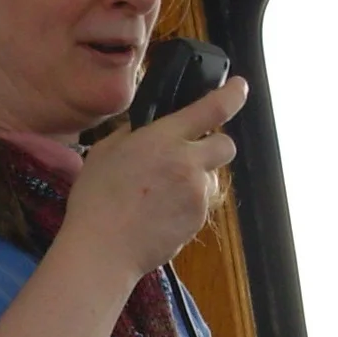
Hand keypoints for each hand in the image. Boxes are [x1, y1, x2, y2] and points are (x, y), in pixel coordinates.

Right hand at [61, 77, 247, 279]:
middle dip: (213, 146)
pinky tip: (159, 215)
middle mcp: (188, 163)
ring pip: (210, 178)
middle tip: (189, 155)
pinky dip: (186, 206)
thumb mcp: (105, 151)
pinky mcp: (198, 219)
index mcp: (163, 138)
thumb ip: (133, 134)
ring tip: (160, 196)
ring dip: (195, 180)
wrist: (103, 249)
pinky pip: (200, 204)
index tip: (240, 87)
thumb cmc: (96, 200)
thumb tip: (148, 128)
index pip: (212, 109)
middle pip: (226, 145)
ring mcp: (196, 193)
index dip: (232, 94)